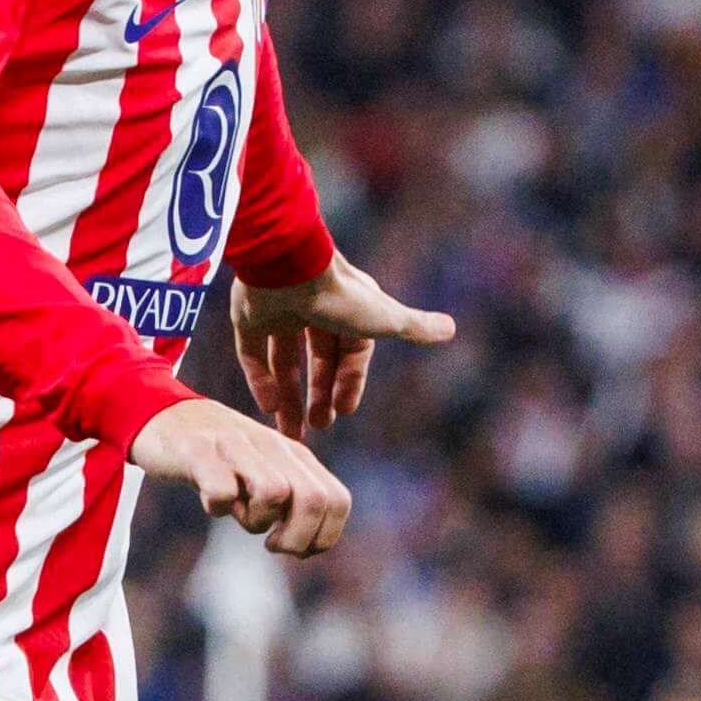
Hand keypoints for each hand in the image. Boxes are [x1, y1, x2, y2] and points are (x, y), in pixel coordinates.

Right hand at [133, 397, 353, 557]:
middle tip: (271, 544)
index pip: (338, 501)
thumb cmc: (219, 458)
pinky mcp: (198, 450)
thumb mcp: (265, 472)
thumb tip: (310, 547)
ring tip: (237, 512)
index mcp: (295, 455)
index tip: (297, 549)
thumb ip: (293, 500)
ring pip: (275, 494)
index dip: (324, 537)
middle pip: (315, 501)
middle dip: (298, 539)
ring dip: (256, 520)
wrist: (162, 414)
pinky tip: (208, 500)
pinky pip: (222, 490)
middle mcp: (272, 446)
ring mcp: (236, 445)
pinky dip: (216, 507)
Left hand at [231, 256, 454, 441]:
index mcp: (347, 310)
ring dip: (289, 398)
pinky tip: (268, 407)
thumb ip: (415, 327)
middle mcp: (314, 310)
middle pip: (318, 360)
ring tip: (290, 433)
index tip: (344, 410)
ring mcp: (279, 313)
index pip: (351, 353)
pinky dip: (260, 381)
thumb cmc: (341, 296)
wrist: (288, 266)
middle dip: (320, 396)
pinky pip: (252, 354)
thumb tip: (452, 329)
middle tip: (320, 427)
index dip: (350, 382)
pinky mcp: (248, 316)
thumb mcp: (384, 319)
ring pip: (284, 362)